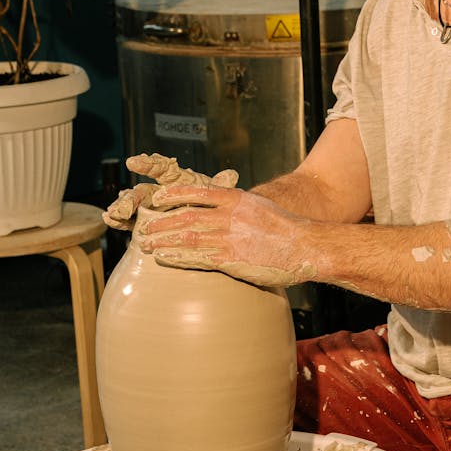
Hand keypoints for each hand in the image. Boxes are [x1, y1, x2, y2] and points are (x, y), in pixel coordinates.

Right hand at [103, 153, 238, 231]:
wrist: (207, 219)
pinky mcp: (143, 220)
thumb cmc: (210, 202)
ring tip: (113, 213)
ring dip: (121, 206)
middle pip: (143, 189)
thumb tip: (231, 176)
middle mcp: (159, 189)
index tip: (134, 161)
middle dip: (131, 195)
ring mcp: (149, 206)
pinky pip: (128, 218)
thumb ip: (220, 186)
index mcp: (175, 178)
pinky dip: (118, 219)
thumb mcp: (217, 194)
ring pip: (131, 203)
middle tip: (123, 202)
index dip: (148, 164)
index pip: (161, 168)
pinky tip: (108, 219)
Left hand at [139, 185, 315, 289]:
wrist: (306, 246)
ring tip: (146, 245)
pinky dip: (176, 256)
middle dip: (162, 222)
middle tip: (144, 229)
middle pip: (186, 215)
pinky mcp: (231, 259)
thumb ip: (239, 209)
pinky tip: (162, 258)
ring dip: (163, 240)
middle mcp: (230, 215)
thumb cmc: (286, 230)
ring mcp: (229, 237)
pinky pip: (197, 257)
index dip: (174, 195)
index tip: (157, 200)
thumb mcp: (261, 208)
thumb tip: (221, 211)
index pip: (197, 192)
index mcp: (237, 199)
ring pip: (187, 236)